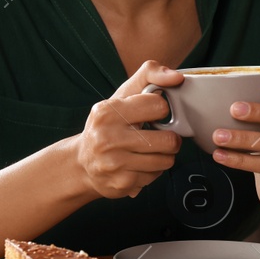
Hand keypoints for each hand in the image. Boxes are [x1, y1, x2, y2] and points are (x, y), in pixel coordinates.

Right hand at [76, 61, 184, 199]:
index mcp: (107, 111)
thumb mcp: (123, 95)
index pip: (158, 105)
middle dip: (170, 138)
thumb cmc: (109, 124)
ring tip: (149, 150)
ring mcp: (113, 163)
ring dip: (163, 156)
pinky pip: (156, 176)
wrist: (82, 162)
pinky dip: (152, 171)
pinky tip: (138, 164)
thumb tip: (177, 77)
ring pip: (166, 160)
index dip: (161, 110)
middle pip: (168, 140)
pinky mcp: (121, 183)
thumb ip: (149, 75)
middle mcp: (107, 138)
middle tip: (159, 136)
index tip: (152, 113)